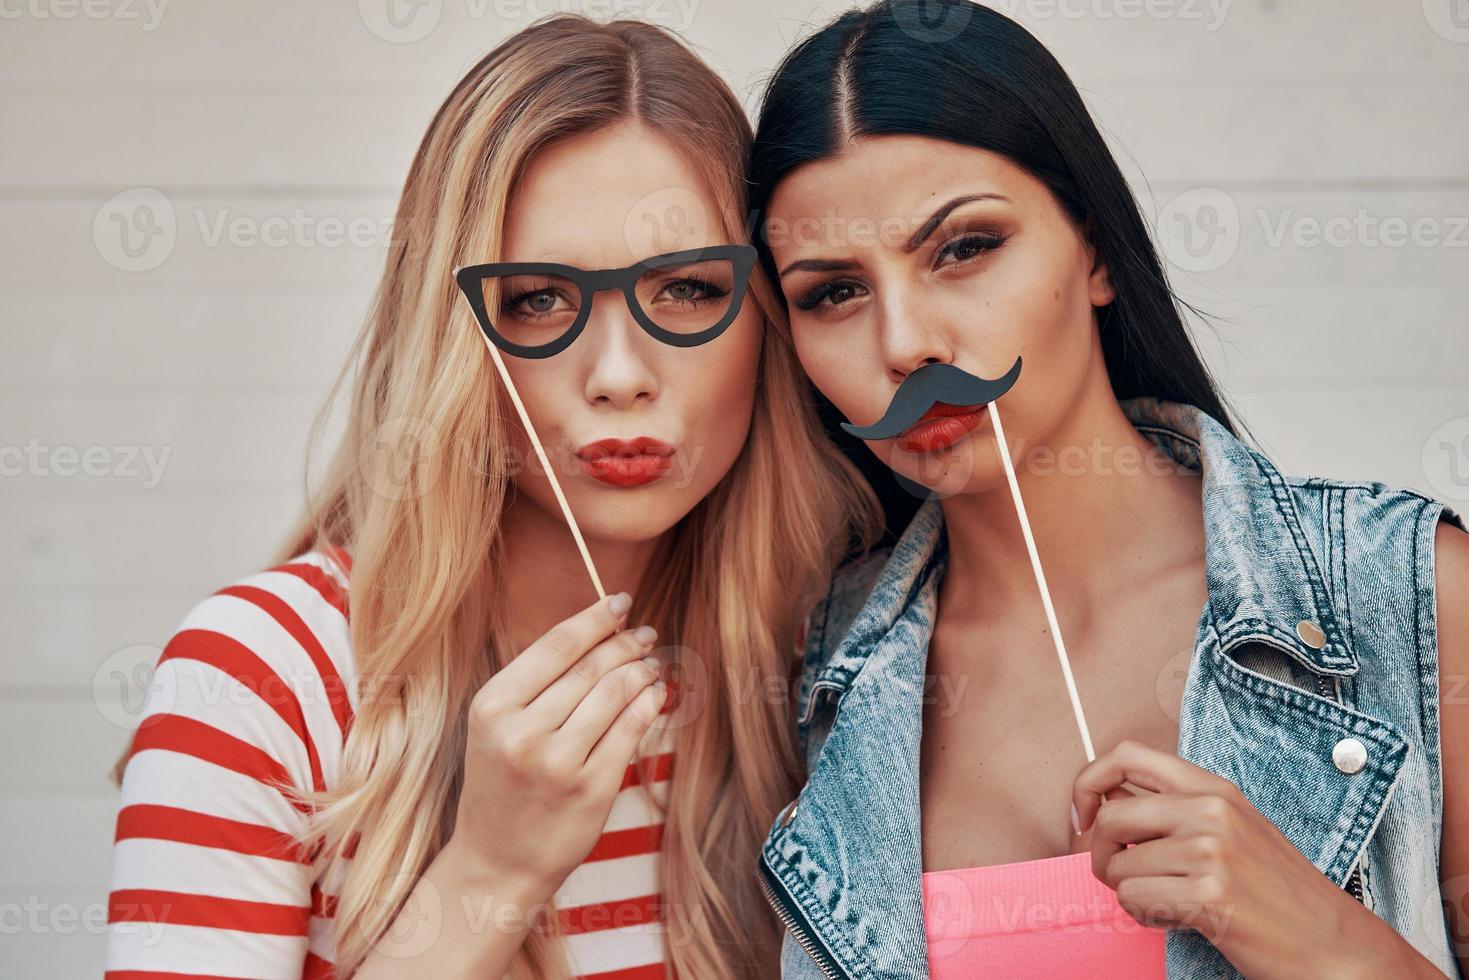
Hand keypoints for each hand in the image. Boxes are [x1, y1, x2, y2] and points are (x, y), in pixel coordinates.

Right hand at [447, 591, 666, 900]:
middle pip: (591, 668)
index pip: (556, 646)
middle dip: (625, 643)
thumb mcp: (496, 727)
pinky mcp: (590, 789)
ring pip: (615, 695)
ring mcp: (558, 763)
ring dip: (641, 670)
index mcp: (492, 706)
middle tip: (645, 633)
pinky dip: (649, 704)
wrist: (495, 862)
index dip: (595, 618)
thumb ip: (535, 683)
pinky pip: (630, 731)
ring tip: (652, 662)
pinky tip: (656, 693)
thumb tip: (595, 633)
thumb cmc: (500, 785)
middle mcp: (523, 732)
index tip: (621, 601)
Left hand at [1070, 739, 1409, 979]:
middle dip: (1097, 853)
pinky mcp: (1208, 894)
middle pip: (1111, 817)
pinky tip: (1175, 918)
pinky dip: (1144, 915)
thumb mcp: (1233, 828)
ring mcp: (1211, 851)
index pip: (1126, 756)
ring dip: (1129, 893)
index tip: (1082, 816)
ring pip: (1118, 867)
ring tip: (1166, 902)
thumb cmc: (1278, 892)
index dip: (1089, 783)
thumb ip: (1177, 810)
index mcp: (1214, 788)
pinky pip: (1135, 900)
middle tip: (1114, 874)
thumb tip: (1107, 804)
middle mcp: (1211, 811)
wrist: (1333, 945)